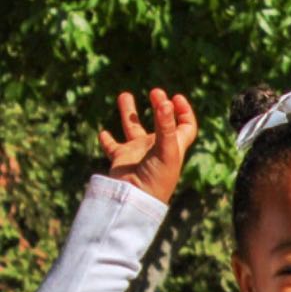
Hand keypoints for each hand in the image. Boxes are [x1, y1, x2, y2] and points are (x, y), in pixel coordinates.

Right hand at [99, 89, 197, 203]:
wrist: (135, 198)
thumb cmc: (157, 178)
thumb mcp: (166, 150)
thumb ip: (166, 126)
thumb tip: (166, 102)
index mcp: (174, 146)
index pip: (186, 127)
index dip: (185, 112)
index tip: (176, 98)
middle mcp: (157, 148)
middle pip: (161, 124)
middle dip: (160, 106)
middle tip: (155, 92)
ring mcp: (139, 153)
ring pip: (133, 128)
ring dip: (129, 112)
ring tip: (124, 95)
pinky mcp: (121, 158)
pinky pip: (112, 146)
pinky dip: (107, 139)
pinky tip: (103, 132)